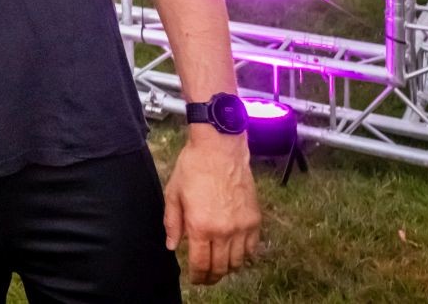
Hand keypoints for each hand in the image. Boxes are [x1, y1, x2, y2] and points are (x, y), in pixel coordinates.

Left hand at [164, 129, 261, 283]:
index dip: (197, 276)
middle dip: (211, 277)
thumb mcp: (173, 194)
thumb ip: (172, 223)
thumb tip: (172, 246)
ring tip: (219, 267)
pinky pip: (252, 248)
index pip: (201, 264)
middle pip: (220, 267)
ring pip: (238, 262)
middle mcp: (224, 231)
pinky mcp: (255, 220)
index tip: (194, 278)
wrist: (220, 149)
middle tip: (205, 278)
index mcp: (200, 226)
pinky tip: (235, 253)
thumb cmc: (193, 167)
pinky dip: (244, 256)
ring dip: (227, 268)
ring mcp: (242, 227)